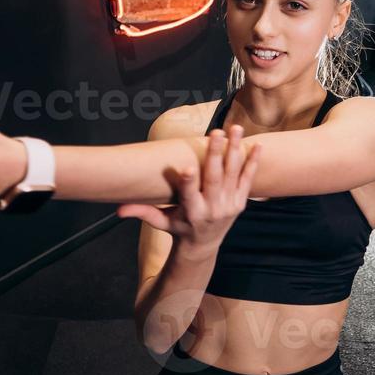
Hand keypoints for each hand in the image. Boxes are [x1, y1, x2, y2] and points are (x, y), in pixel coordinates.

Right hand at [117, 125, 259, 260]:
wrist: (204, 245)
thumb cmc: (178, 228)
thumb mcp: (160, 222)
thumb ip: (142, 213)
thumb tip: (118, 210)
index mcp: (191, 212)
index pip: (189, 195)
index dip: (188, 182)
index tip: (186, 167)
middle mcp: (212, 209)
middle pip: (214, 179)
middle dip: (215, 155)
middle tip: (216, 133)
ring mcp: (229, 205)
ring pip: (233, 174)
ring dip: (235, 150)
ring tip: (235, 129)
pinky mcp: (240, 202)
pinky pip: (248, 180)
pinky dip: (252, 162)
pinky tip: (257, 145)